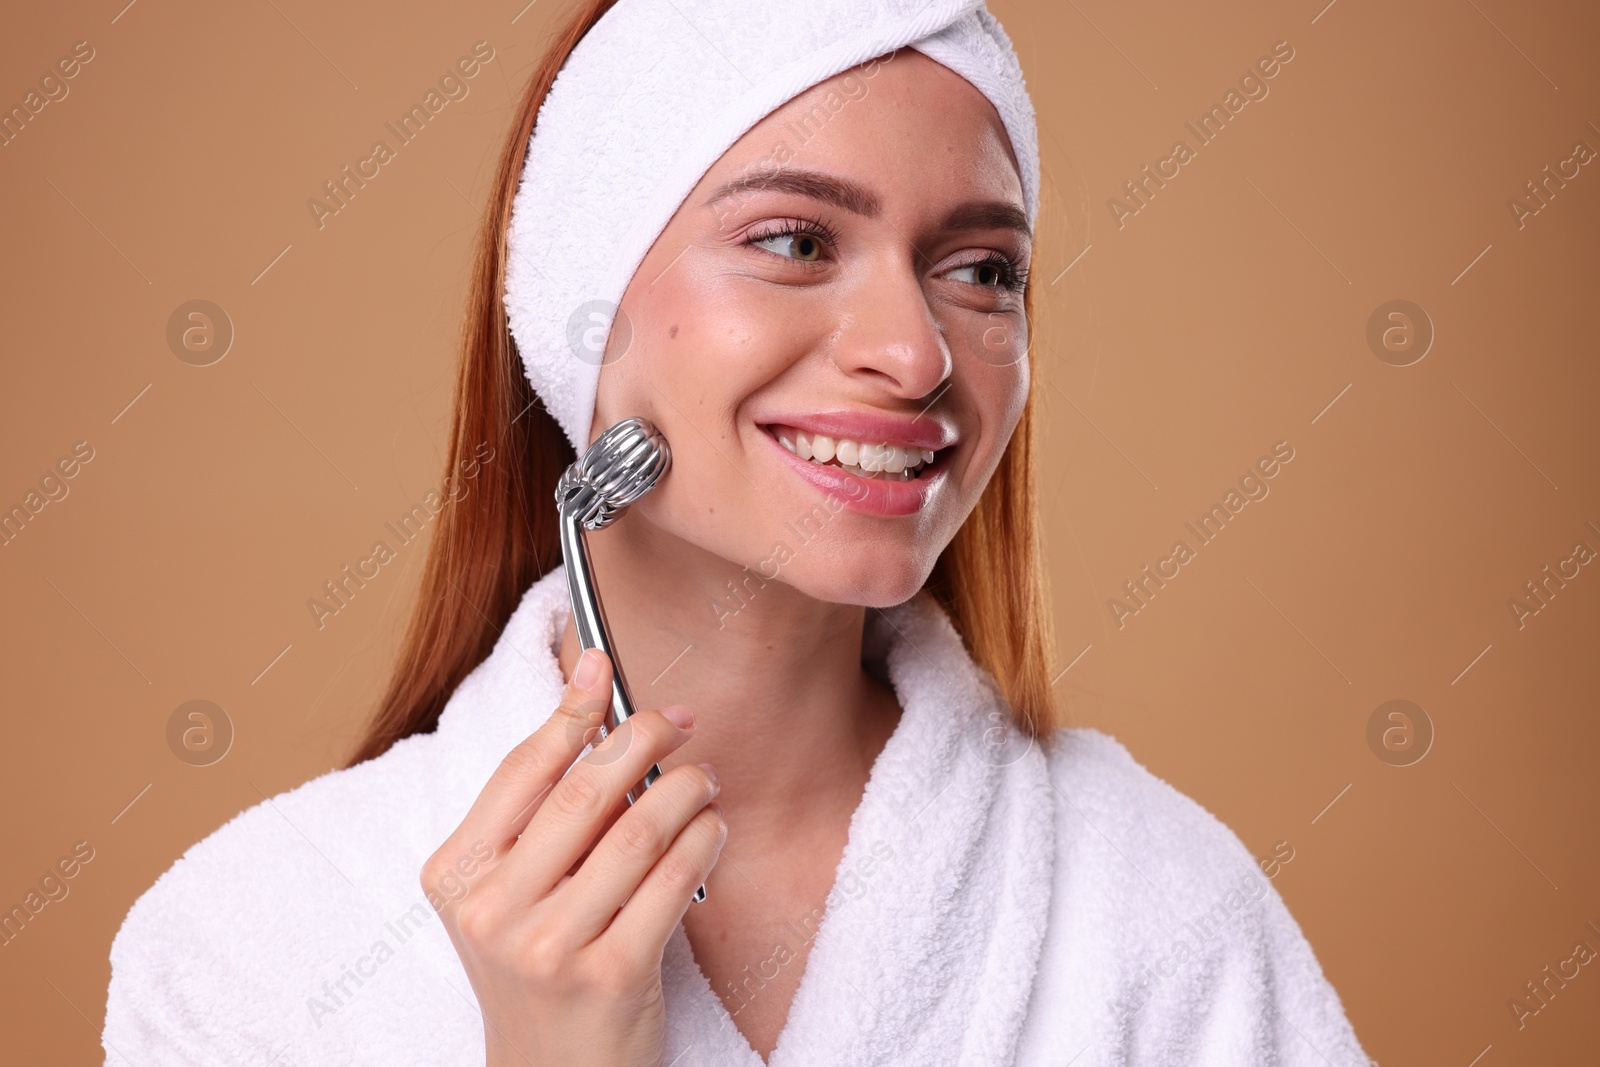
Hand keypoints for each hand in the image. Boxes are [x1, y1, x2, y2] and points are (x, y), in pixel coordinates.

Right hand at [421, 648, 725, 1066]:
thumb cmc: (538, 963)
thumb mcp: (510, 889)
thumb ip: (540, 807)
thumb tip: (589, 687)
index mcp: (456, 875)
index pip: (521, 769)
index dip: (570, 710)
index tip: (604, 666)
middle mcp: (493, 911)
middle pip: (584, 792)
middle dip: (643, 739)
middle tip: (679, 721)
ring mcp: (549, 947)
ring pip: (639, 832)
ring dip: (685, 790)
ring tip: (702, 778)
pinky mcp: (611, 976)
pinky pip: (673, 881)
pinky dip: (703, 840)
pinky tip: (712, 828)